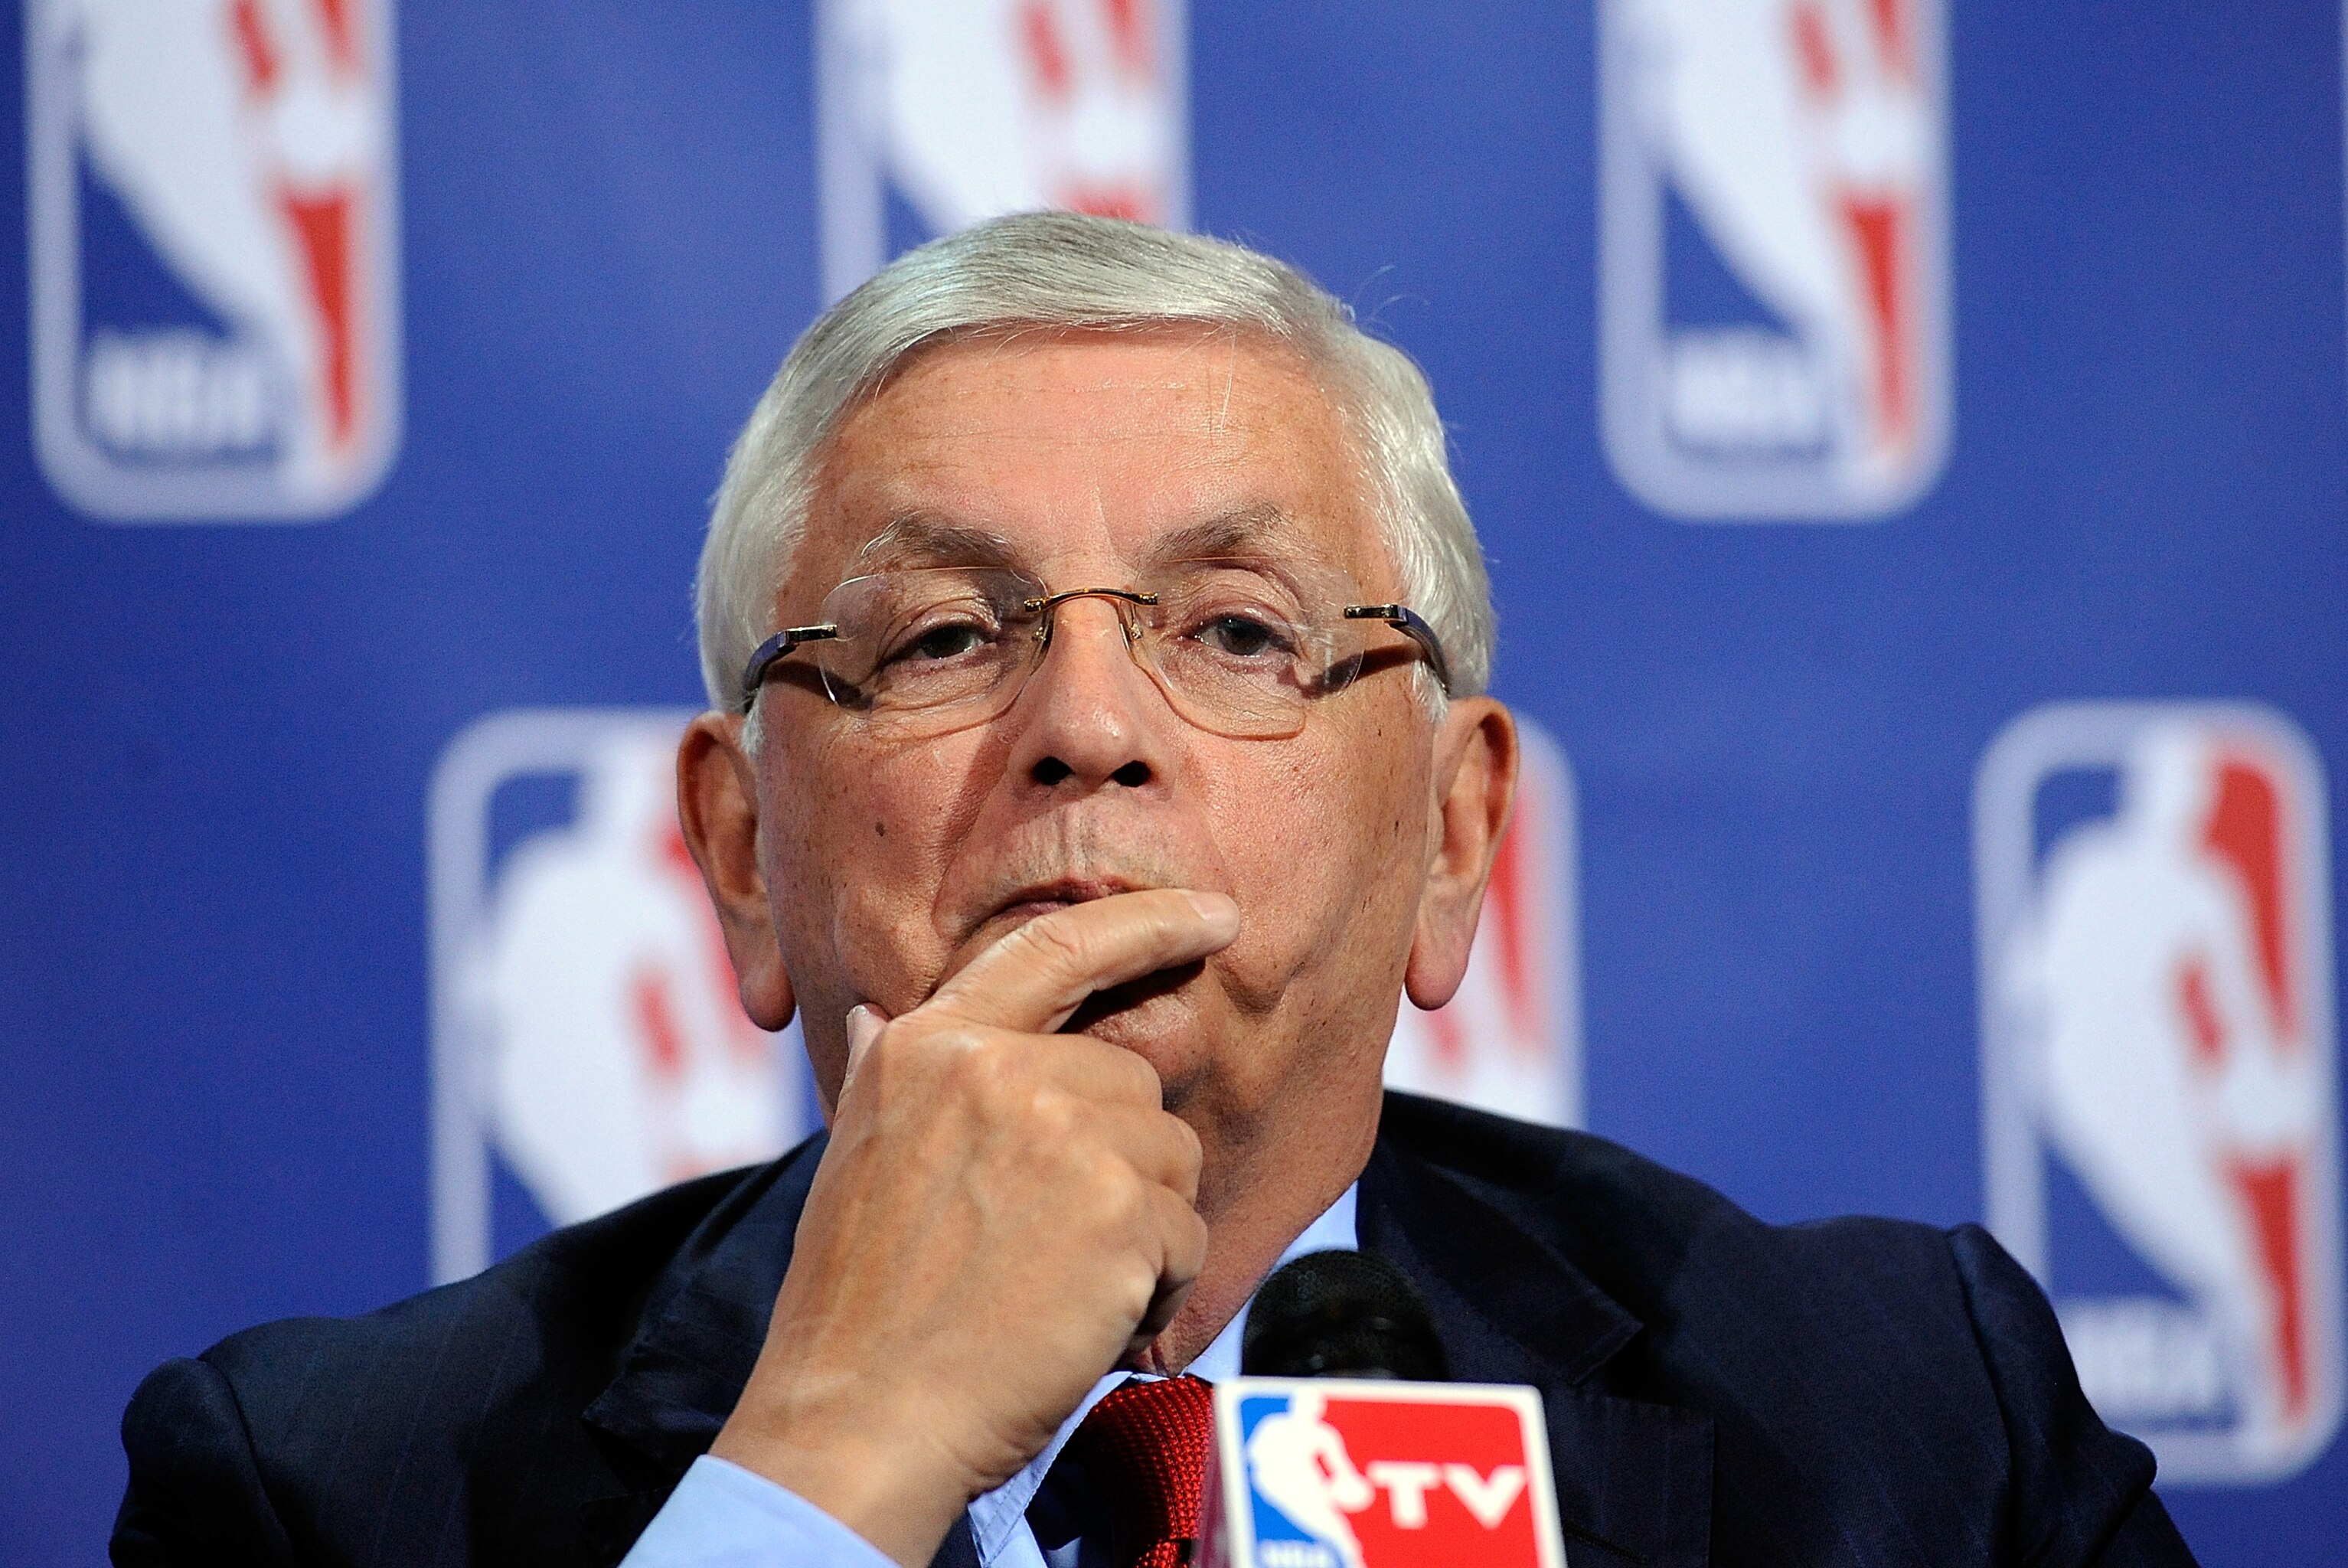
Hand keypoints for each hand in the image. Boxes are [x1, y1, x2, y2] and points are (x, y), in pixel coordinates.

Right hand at [708, 889, 1237, 1565]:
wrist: (860, 1415)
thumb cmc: (857, 1299)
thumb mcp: (856, 1152)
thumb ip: (892, 1075)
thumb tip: (877, 1015)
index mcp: (928, 1044)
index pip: (1055, 950)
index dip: (1147, 924)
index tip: (1215, 916)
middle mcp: (998, 1069)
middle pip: (1132, 1081)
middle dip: (1120, 1160)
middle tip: (1049, 1241)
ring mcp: (1064, 1132)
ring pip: (1171, 1156)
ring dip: (1141, 1226)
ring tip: (1057, 1281)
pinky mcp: (1119, 1210)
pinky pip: (1187, 1234)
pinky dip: (1156, 1287)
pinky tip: (1082, 1318)